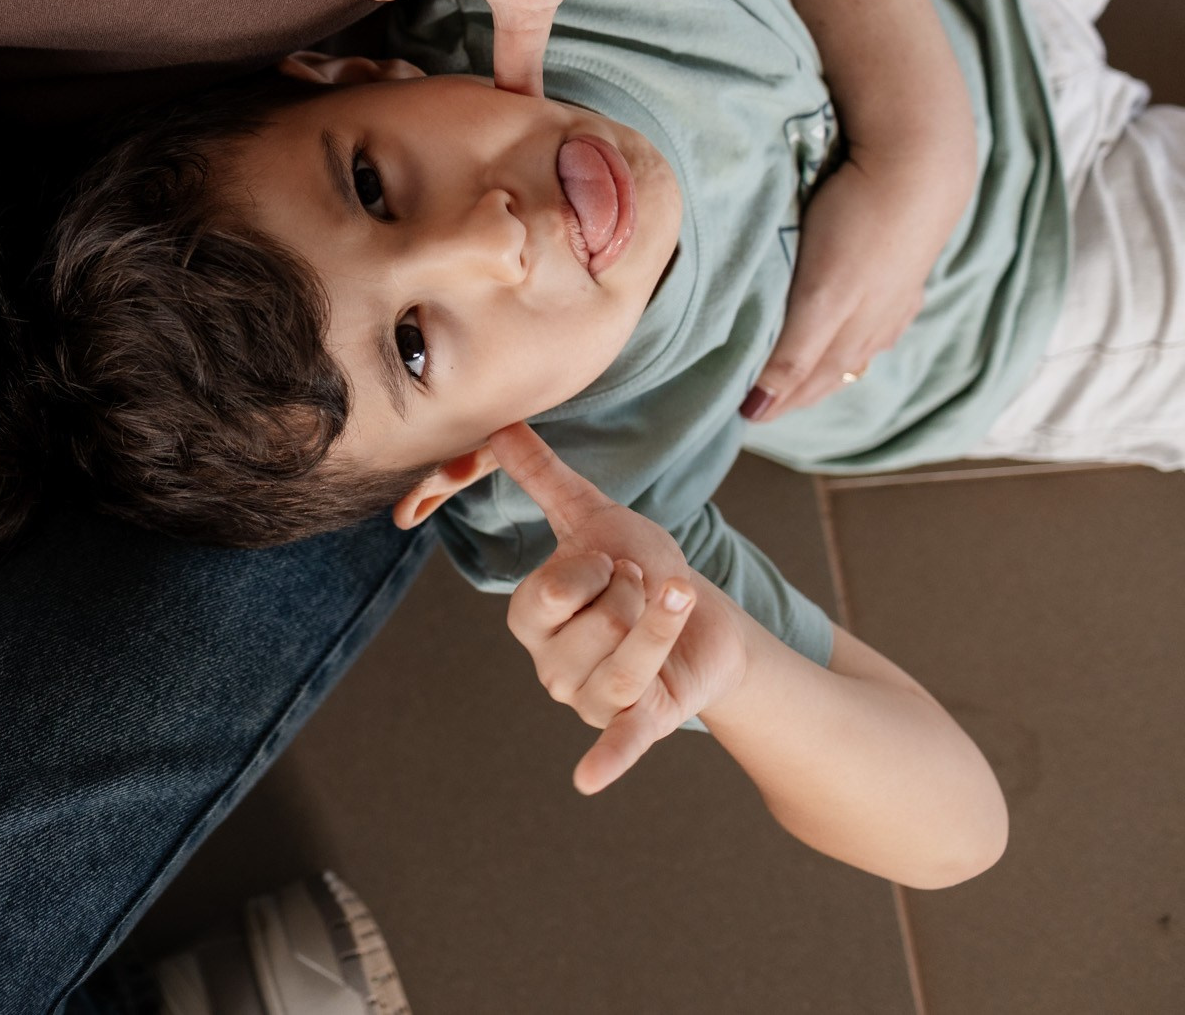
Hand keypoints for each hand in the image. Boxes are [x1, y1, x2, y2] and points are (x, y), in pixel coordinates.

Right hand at [492, 422, 750, 792]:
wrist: (701, 610)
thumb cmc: (638, 563)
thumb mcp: (594, 516)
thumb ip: (543, 477)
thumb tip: (501, 424)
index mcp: (531, 616)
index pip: (551, 593)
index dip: (595, 571)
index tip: (616, 561)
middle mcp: (550, 663)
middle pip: (593, 629)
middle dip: (637, 597)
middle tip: (646, 590)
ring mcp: (588, 698)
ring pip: (623, 669)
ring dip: (664, 629)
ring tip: (678, 600)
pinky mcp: (634, 722)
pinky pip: (614, 743)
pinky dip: (605, 759)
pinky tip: (589, 778)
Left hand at [742, 138, 964, 423]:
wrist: (919, 171)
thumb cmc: (857, 222)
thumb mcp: (818, 293)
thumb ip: (793, 350)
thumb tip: (763, 398)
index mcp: (844, 326)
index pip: (802, 376)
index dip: (774, 397)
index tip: (745, 414)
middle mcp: (873, 321)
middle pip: (829, 369)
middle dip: (796, 393)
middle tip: (765, 409)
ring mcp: (893, 298)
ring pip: (855, 349)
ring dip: (826, 372)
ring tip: (803, 387)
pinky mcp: (905, 274)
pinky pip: (879, 325)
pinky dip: (859, 345)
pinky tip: (858, 344)